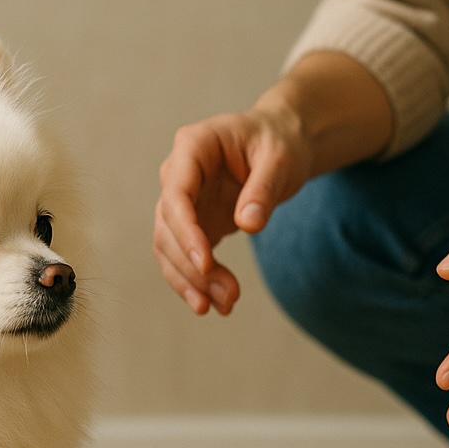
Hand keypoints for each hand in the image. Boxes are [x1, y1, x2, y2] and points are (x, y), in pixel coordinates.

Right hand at [153, 107, 311, 314]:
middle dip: (193, 267)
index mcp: (193, 147)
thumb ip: (263, 188)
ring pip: (169, 248)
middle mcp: (178, 174)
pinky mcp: (192, 223)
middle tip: (228, 296)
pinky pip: (182, 257)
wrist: (281, 143)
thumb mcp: (279, 159)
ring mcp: (182, 201)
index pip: (176, 195)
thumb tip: (247, 224)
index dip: (186, 233)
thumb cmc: (279, 141)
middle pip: (167, 228)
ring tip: (225, 305)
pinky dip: (195, 282)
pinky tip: (214, 304)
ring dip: (191, 281)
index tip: (206, 264)